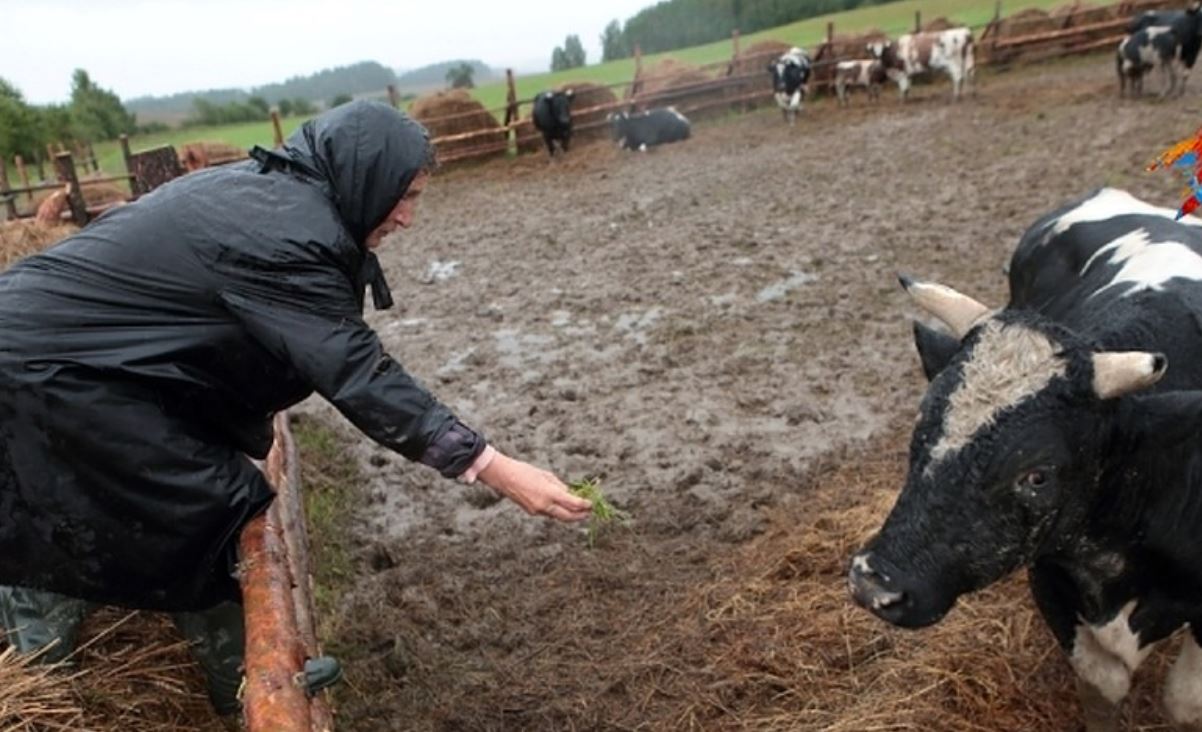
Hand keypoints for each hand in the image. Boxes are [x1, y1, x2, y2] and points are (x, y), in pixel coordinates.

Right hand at [477, 452, 591, 522]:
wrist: (504, 477)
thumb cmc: (525, 471)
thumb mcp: (546, 475)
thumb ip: (560, 486)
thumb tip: (570, 494)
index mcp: (550, 494)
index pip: (573, 503)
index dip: (585, 505)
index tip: (591, 504)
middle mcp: (545, 505)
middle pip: (568, 516)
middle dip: (580, 516)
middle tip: (589, 512)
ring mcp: (537, 511)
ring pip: (558, 516)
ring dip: (569, 514)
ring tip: (578, 510)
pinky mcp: (532, 512)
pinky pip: (549, 513)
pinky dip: (557, 510)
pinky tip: (561, 506)